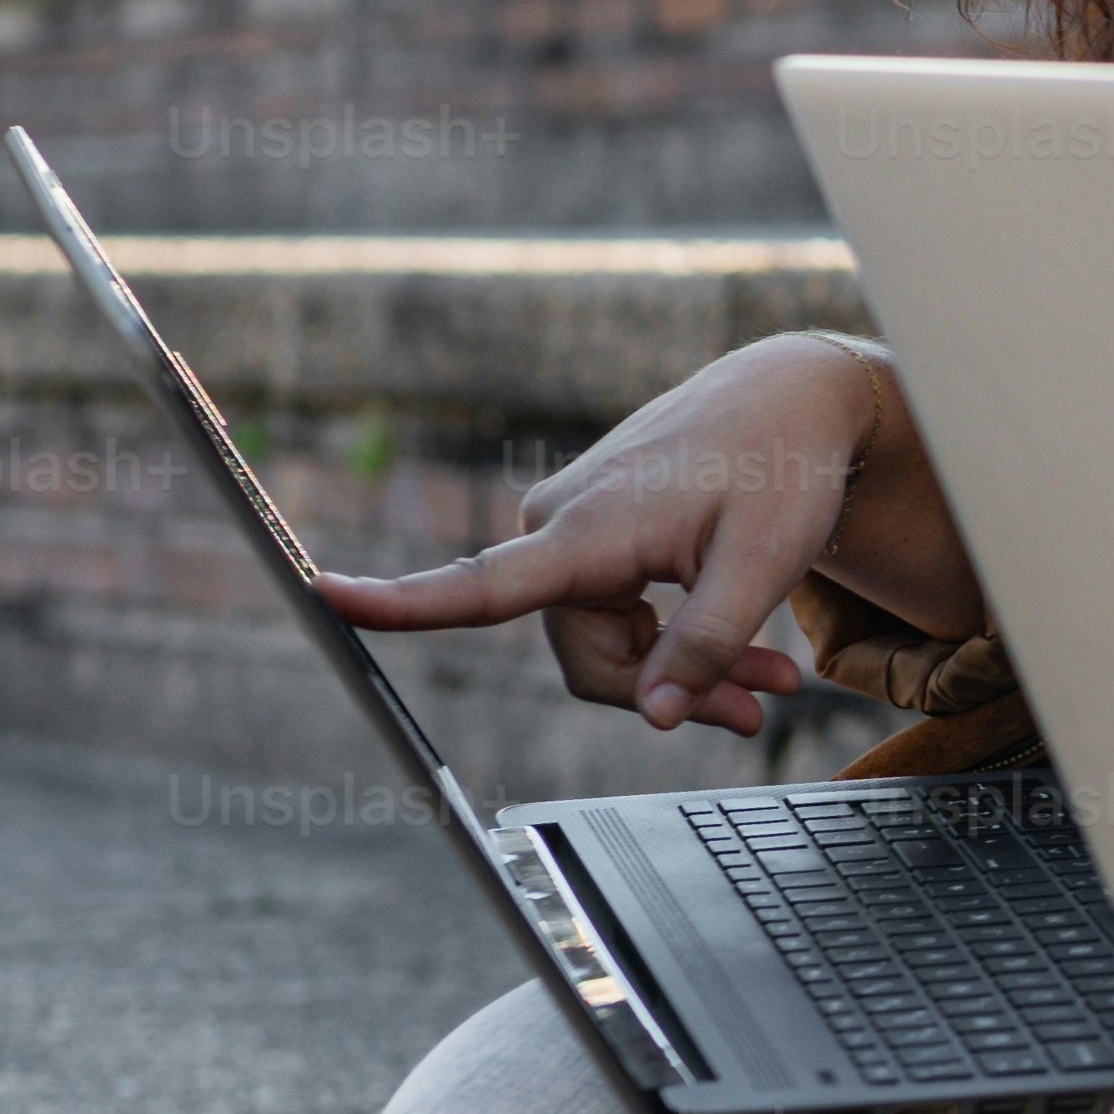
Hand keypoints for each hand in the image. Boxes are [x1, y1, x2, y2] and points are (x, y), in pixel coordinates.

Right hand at [309, 333, 950, 736]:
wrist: (788, 398)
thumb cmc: (780, 469)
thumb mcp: (762, 565)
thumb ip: (706, 643)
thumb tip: (659, 716)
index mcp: (584, 530)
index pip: (480, 584)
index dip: (400, 603)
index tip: (325, 597)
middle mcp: (558, 528)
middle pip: (586, 661)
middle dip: (668, 692)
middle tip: (758, 706)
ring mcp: (573, 532)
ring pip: (608, 648)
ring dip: (686, 671)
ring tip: (771, 679)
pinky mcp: (594, 536)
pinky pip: (620, 619)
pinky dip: (681, 642)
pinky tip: (752, 654)